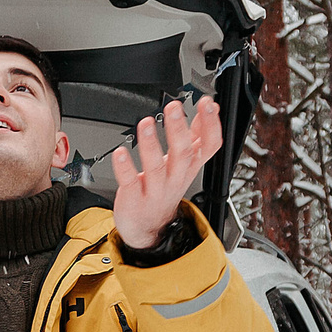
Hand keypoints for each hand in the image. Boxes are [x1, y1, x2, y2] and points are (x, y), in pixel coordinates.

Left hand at [109, 98, 220, 248]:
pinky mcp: (134, 197)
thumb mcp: (186, 164)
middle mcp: (175, 177)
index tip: (207, 104)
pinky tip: (120, 153)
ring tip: (147, 123)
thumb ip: (196, 136)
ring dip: (152, 145)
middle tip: (175, 108)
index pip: (209, 146)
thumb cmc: (165, 190)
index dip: (211, 125)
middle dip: (179, 129)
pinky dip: (125, 167)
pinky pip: (130, 181)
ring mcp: (155, 189)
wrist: (149, 227)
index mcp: (190, 167)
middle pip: (182, 154)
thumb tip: (209, 109)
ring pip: (156, 167)